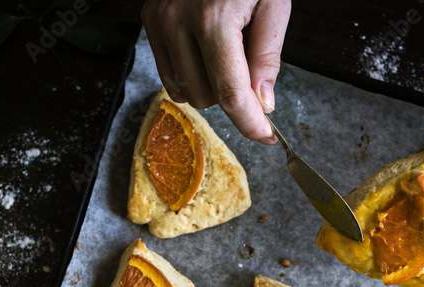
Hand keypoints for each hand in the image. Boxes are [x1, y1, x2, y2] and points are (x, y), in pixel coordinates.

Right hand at [140, 0, 290, 143]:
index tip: (267, 136)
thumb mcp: (274, 2)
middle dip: (232, 95)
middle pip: (206, 96)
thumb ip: (267, 56)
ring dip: (209, 87)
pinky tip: (205, 50)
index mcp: (215, 18)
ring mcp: (159, 20)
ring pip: (184, 91)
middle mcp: (179, 21)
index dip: (250, 122)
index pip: (230, 92)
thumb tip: (261, 103)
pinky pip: (168, 73)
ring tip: (227, 53)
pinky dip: (190, 74)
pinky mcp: (149, 19)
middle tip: (250, 66)